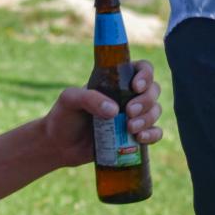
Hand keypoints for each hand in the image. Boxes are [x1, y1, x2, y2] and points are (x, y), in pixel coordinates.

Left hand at [43, 61, 162, 166]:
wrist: (59, 145)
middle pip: (153, 90)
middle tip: (129, 112)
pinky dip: (153, 135)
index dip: (145, 75)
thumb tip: (115, 110)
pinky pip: (154, 133)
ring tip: (130, 128)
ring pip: (155, 111)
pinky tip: (140, 138)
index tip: (136, 86)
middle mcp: (126, 96)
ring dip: (148, 118)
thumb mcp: (69, 100)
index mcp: (114, 82)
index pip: (140, 69)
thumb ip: (88, 98)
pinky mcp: (133, 137)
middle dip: (146, 101)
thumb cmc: (63, 116)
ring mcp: (131, 117)